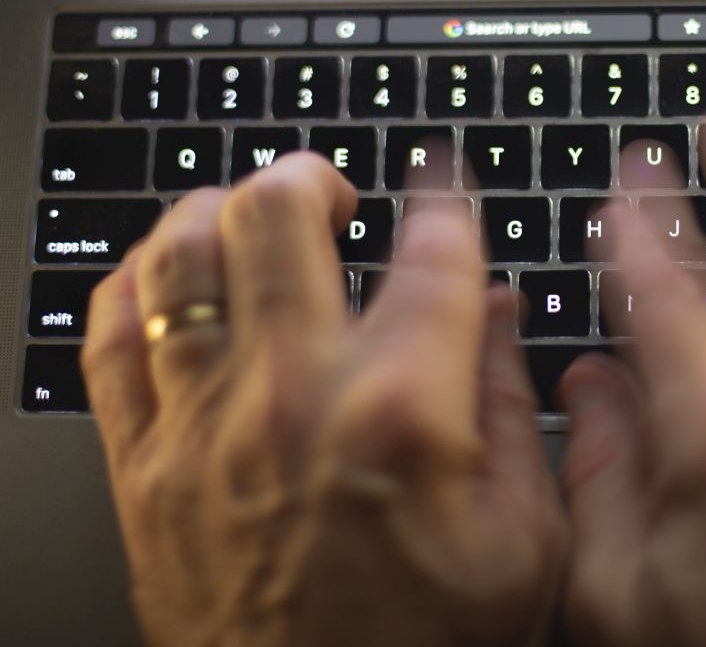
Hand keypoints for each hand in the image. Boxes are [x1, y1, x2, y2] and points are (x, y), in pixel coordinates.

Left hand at [82, 153, 566, 646]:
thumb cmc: (426, 643)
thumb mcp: (523, 537)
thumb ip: (512, 406)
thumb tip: (498, 310)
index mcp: (403, 411)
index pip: (431, 253)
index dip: (444, 196)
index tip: (442, 177)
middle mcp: (294, 396)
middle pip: (278, 213)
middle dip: (316, 177)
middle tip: (338, 194)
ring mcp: (205, 424)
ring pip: (182, 252)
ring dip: (223, 210)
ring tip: (257, 219)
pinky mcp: (145, 462)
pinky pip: (112, 333)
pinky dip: (139, 278)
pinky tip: (177, 273)